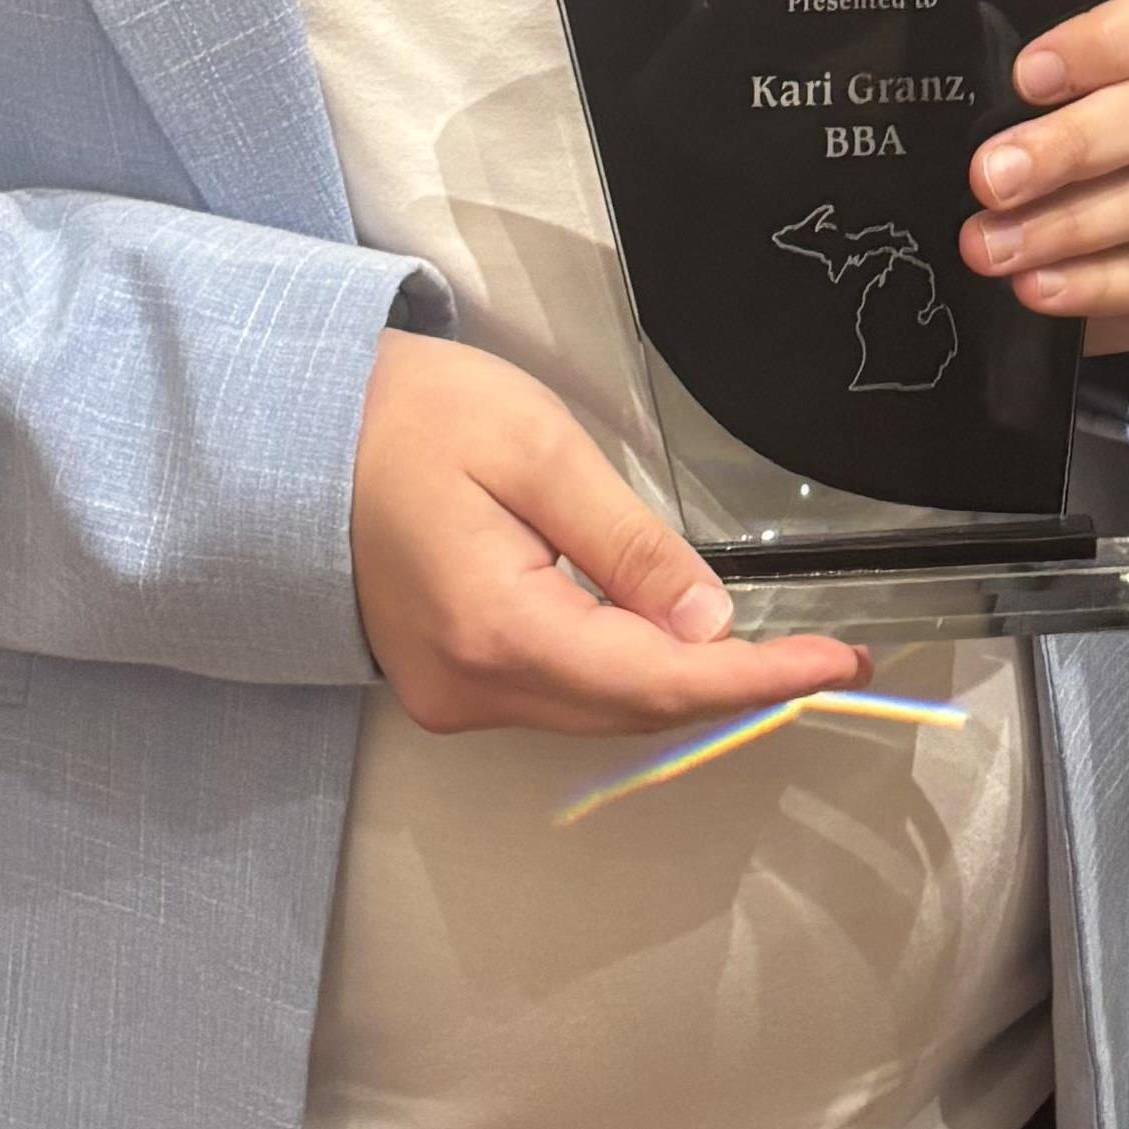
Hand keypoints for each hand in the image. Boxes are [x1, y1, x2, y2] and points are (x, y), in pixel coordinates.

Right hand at [347, 329, 855, 735]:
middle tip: (822, 656)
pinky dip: (626, 674)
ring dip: (683, 682)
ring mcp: (454, 694)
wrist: (293, 434)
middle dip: (735, 685)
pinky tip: (671, 639)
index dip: (758, 679)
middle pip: (635, 709)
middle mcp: (473, 686)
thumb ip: (628, 541)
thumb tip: (709, 618)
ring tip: (767, 649)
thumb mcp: (537, 449)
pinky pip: (561, 694)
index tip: (836, 664)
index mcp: (496, 628)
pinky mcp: (449, 682)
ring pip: (600, 709)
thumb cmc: (405, 419)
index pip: (659, 681)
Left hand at [961, 0, 1128, 349]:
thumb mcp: (1026, 106)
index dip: (1099, 43)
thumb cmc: (1045, 148)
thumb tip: (926, 103)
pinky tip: (1033, 286)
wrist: (1103, 243)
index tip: (1025, 75)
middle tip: (989, 177)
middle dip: (1066, 147)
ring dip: (1061, 226)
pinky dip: (1087, 284)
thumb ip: (998, 93)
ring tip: (986, 246)